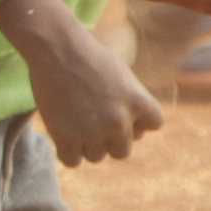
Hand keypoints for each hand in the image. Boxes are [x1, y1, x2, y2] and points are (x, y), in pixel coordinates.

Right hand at [1, 0, 165, 167]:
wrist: (56, 49)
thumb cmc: (88, 57)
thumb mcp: (121, 75)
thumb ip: (133, 103)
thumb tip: (139, 135)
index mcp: (137, 101)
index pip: (154, 124)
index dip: (138, 120)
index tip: (121, 109)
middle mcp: (119, 120)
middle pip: (122, 151)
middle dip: (109, 140)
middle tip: (92, 120)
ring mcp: (92, 131)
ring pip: (96, 157)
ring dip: (86, 145)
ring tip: (73, 122)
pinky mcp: (65, 137)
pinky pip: (72, 161)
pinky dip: (68, 152)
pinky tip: (62, 134)